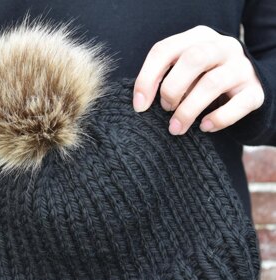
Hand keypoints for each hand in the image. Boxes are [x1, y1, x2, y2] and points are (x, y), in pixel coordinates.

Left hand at [133, 25, 264, 134]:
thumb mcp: (182, 72)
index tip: (139, 107)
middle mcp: (222, 47)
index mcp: (197, 37)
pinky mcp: (254, 91)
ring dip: (188, 110)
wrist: (242, 88)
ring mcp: (241, 68)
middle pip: (193, 59)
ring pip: (213, 83)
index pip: (164, 50)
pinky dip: (218, 118)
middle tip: (165, 109)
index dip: (147, 79)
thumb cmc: (201, 80)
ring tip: (176, 128)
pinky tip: (204, 127)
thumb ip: (163, 78)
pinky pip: (238, 104)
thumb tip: (141, 103)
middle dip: (172, 89)